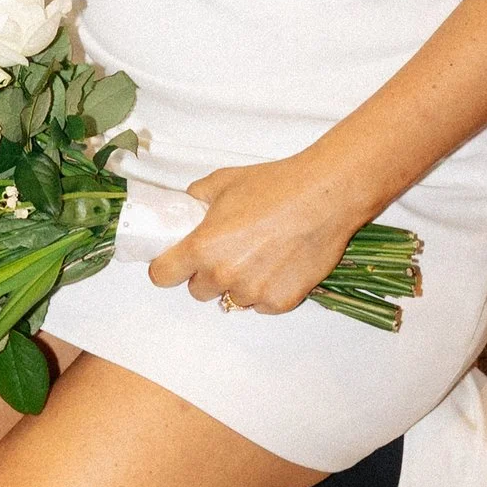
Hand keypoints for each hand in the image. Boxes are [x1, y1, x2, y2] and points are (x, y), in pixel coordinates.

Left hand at [149, 156, 361, 318]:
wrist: (324, 197)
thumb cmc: (275, 186)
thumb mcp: (223, 182)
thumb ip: (196, 197)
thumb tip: (186, 205)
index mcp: (202, 248)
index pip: (162, 276)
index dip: (166, 267)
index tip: (173, 262)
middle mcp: (224, 276)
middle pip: (197, 291)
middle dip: (206, 274)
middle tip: (226, 251)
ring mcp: (253, 292)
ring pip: (231, 299)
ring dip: (237, 283)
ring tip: (259, 255)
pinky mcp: (280, 301)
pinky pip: (261, 304)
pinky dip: (265, 290)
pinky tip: (279, 264)